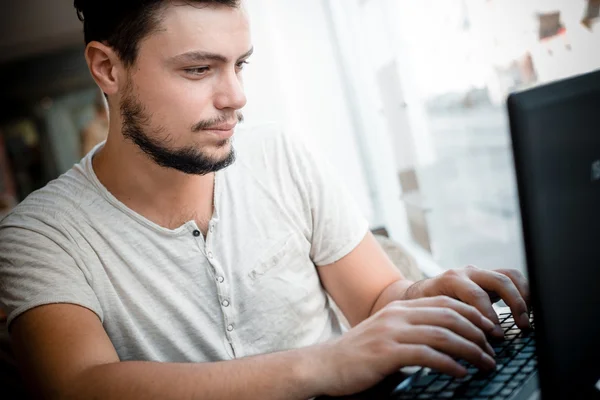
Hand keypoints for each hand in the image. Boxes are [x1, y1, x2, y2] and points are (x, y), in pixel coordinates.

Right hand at [313, 296, 496, 396]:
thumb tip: (445, 339)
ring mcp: (392, 332)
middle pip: (449, 316)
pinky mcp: (387, 352)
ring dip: (470, 350)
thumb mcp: (386, 333)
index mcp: (400, 308)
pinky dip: (449, 364)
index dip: (473, 314)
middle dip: (477, 332)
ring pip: (442, 335)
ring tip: (485, 363)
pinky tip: (461, 373)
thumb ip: (411, 330)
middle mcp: (398, 315)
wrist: (325, 364)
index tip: (490, 329)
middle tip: (493, 349)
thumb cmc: (358, 354)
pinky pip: (427, 355)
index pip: (445, 303)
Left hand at [404, 266, 529, 334]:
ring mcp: (479, 273)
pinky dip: (523, 292)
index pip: (476, 295)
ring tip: (527, 318)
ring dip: (523, 296)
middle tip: (522, 326)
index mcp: (450, 280)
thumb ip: (449, 323)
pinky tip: (526, 311)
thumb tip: (468, 345)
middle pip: (499, 280)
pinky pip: (512, 278)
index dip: (489, 316)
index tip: (497, 336)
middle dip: (514, 303)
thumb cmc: (423, 307)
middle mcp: (467, 273)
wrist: (418, 293)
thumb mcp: (431, 314)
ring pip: (509, 276)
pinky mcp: (488, 277)